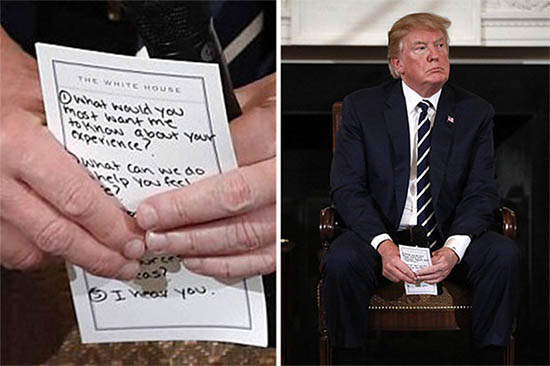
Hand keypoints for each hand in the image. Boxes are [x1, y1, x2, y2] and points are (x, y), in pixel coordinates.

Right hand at [0, 28, 144, 278]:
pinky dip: (36, 252)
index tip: (135, 240)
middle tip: (127, 265)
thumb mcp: (45, 96)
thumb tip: (129, 173)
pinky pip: (6, 247)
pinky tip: (60, 246)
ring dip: (69, 258)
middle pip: (55, 234)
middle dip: (98, 256)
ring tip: (101, 259)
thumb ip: (85, 134)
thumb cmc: (3, 84)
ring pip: (28, 250)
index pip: (76, 199)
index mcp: (17, 143)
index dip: (110, 228)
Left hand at [136, 73, 275, 278]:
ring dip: (199, 246)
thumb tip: (172, 150)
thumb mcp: (254, 97)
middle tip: (151, 231)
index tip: (152, 208)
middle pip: (234, 206)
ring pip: (246, 236)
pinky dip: (227, 264)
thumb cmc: (284, 110)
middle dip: (185, 223)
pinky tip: (199, 259)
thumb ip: (217, 122)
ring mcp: (291, 205)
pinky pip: (263, 258)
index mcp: (274, 134)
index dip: (185, 198)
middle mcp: (285, 174)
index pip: (225, 172)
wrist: (316, 130)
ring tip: (166, 244)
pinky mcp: (292, 230)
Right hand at [377, 240, 416, 283]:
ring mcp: (386, 270)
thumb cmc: (393, 251)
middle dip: (408, 279)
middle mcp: (389, 266)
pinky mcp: (384, 273)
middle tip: (413, 280)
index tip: (415, 277)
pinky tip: (401, 276)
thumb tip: (414, 270)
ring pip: (397, 279)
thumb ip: (407, 262)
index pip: (405, 270)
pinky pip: (393, 279)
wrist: (385, 250)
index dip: (411, 275)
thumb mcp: (402, 254)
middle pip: (401, 276)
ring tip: (407, 278)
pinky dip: (398, 279)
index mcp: (394, 260)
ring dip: (403, 279)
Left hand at [416, 247, 458, 283]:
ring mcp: (445, 272)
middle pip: (432, 271)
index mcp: (442, 259)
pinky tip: (426, 280)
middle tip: (417, 274)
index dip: (424, 267)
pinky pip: (438, 280)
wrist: (453, 255)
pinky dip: (431, 281)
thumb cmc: (445, 253)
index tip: (418, 269)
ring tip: (420, 278)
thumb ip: (430, 257)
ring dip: (426, 278)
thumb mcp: (437, 252)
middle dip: (423, 274)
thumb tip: (422, 262)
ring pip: (434, 277)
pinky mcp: (445, 275)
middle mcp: (444, 266)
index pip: (431, 264)